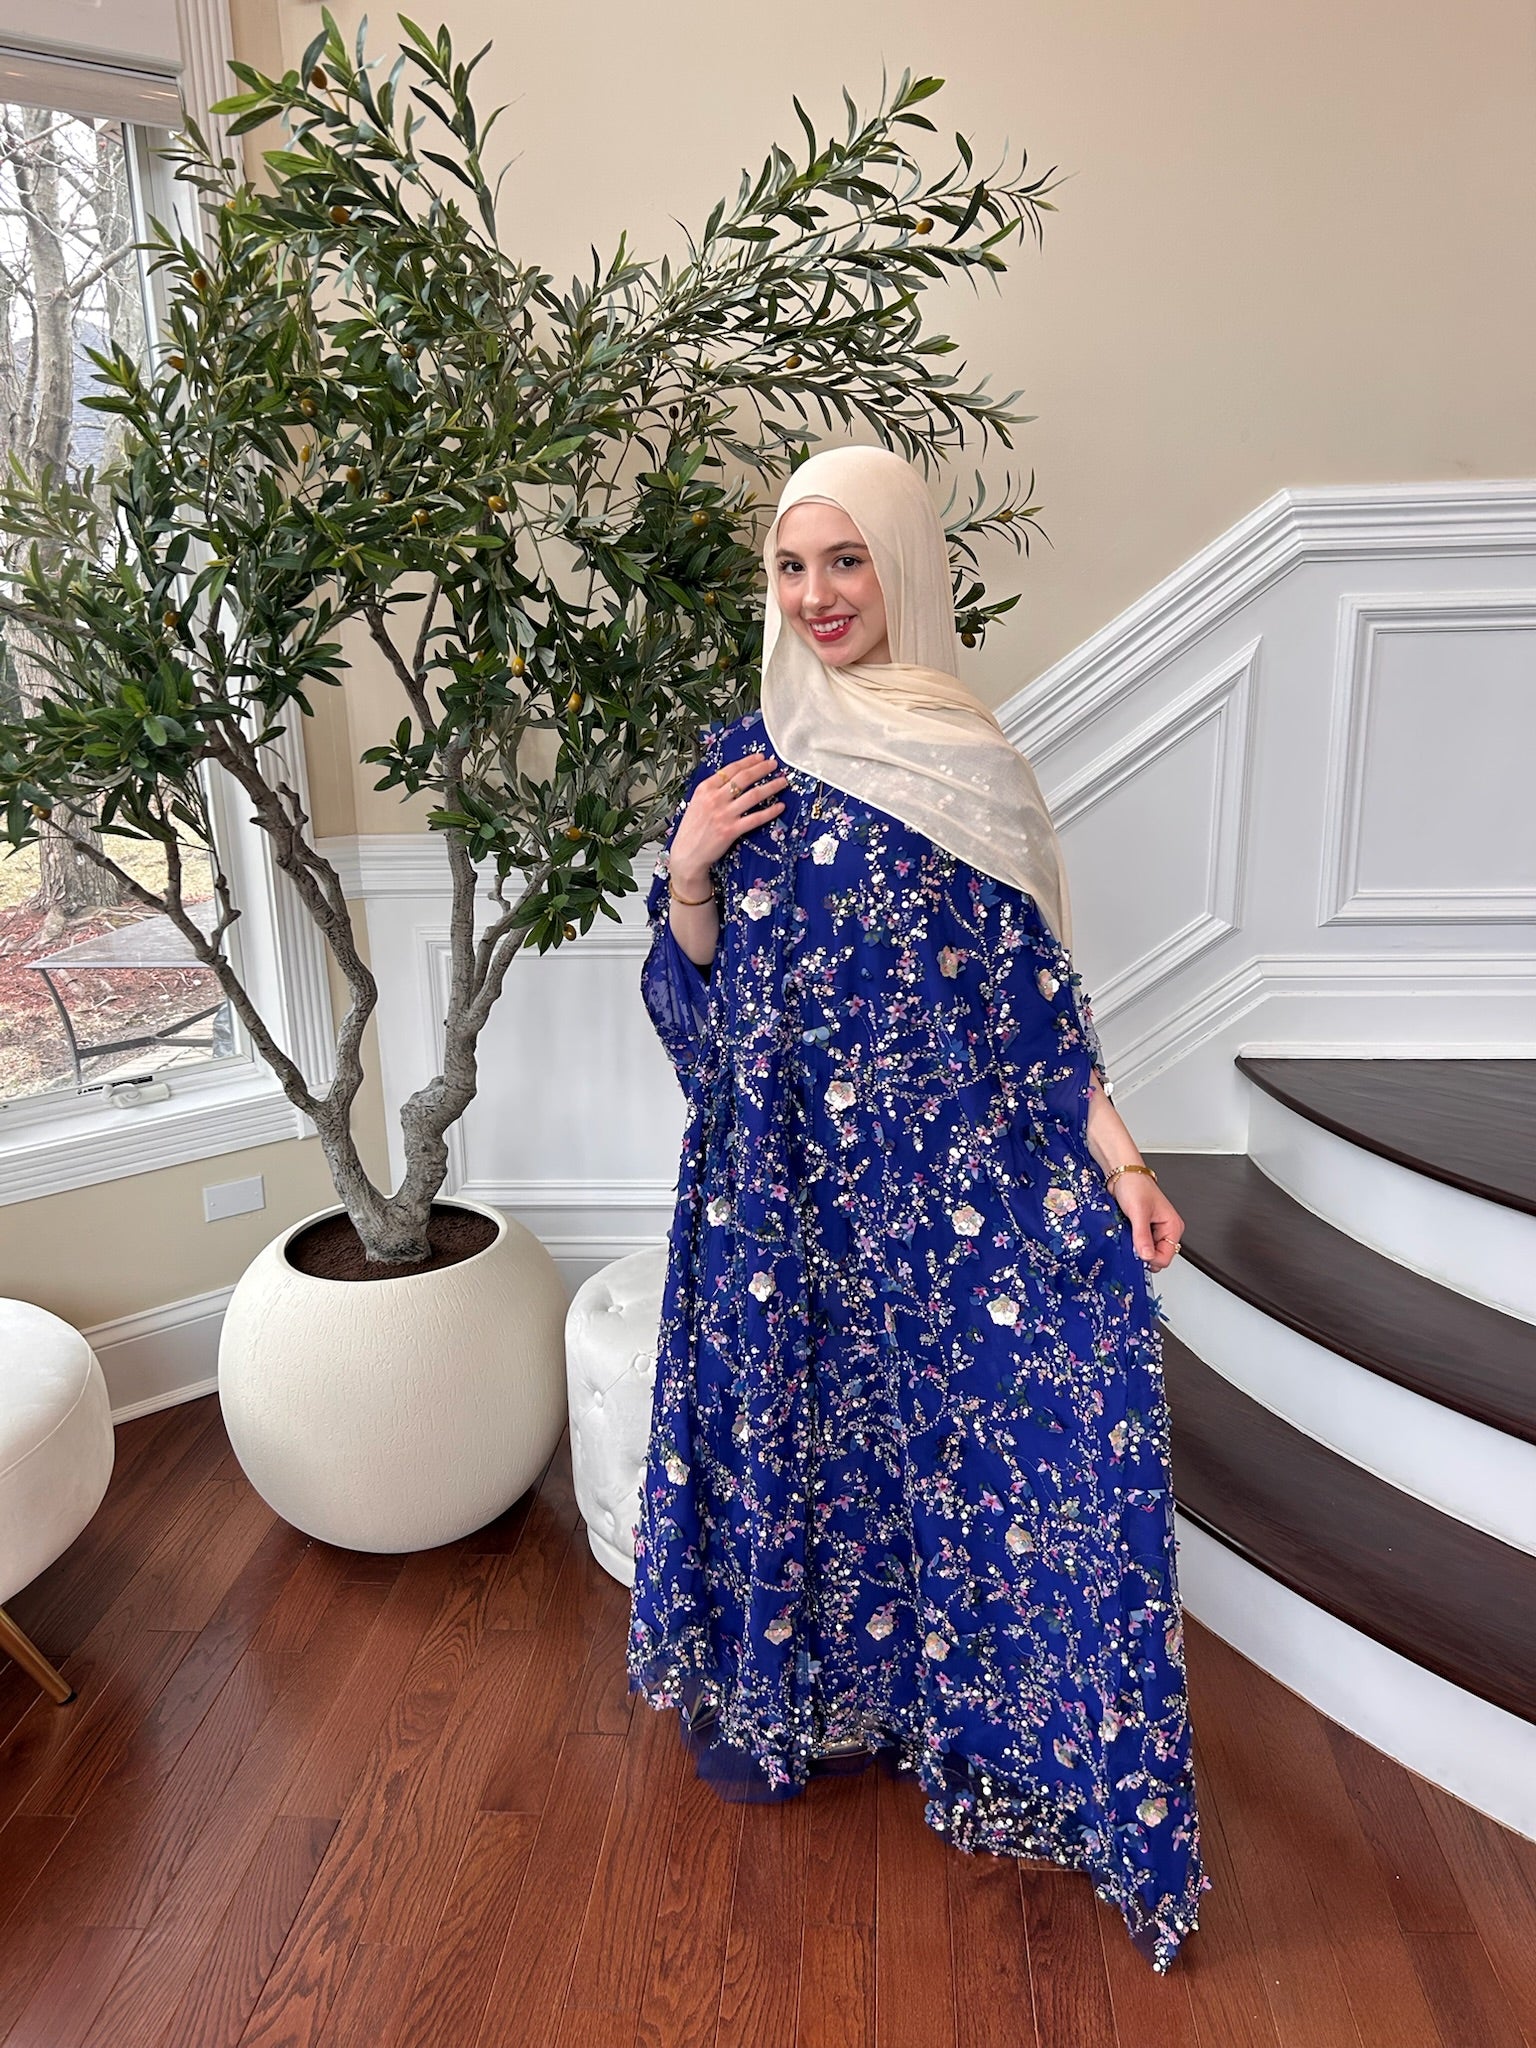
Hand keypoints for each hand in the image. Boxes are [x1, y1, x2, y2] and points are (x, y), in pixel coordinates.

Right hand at [668, 752, 788, 890]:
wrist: (686, 854)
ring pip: (754, 795)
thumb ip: (712, 790)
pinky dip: (770, 811)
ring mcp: (724, 814)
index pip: (730, 769)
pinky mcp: (731, 830)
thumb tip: (732, 779)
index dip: (748, 762)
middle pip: (744, 778)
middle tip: (774, 765)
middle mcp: (714, 799)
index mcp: (705, 789)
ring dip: (771, 786)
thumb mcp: (697, 803)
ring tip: (783, 782)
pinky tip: (780, 807)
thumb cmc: (691, 830)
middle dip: (762, 769)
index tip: (760, 757)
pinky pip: (756, 818)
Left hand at [1110, 1172, 1183, 1271]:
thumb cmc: (1134, 1185)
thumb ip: (1143, 1236)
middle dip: (1142, 1253)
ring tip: (1127, 1233)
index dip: (1151, 1259)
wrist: (1122, 1174)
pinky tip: (1125, 1232)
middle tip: (1130, 1241)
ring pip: (1146, 1251)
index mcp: (1173, 1226)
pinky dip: (1130, 1242)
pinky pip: (1138, 1244)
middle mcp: (1166, 1230)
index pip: (1166, 1257)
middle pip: (1156, 1256)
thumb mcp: (1138, 1212)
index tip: (1136, 1252)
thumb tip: (1147, 1256)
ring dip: (1135, 1247)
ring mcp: (1154, 1230)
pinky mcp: (1142, 1229)